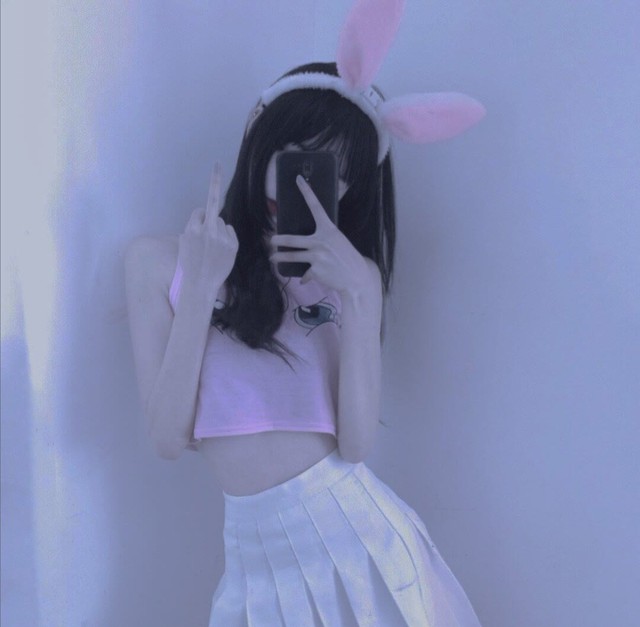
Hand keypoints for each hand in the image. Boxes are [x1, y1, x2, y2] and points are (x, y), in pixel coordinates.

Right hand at [178, 162, 238, 295]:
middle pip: (213, 210)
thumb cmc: (189, 264)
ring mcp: (222, 238)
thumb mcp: (183, 242)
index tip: (217, 166)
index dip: (202, 209)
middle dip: (211, 207)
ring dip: (218, 230)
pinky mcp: (233, 245)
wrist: (200, 284)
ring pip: (222, 223)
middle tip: (212, 192)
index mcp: (192, 228)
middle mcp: (208, 230)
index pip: (200, 209)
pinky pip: (230, 232)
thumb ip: (193, 227)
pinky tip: (221, 251)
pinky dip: (226, 238)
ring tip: (212, 249)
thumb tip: (204, 216)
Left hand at [269, 175, 373, 295]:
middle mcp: (321, 241)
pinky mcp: (315, 271)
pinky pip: (305, 273)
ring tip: (273, 258)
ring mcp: (317, 256)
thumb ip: (322, 241)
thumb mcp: (338, 243)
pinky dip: (306, 276)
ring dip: (280, 257)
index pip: (316, 206)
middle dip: (279, 240)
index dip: (307, 192)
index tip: (298, 180)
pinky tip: (307, 278)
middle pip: (293, 239)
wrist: (356, 278)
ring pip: (292, 256)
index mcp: (329, 230)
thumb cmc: (347, 258)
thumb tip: (307, 246)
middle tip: (271, 240)